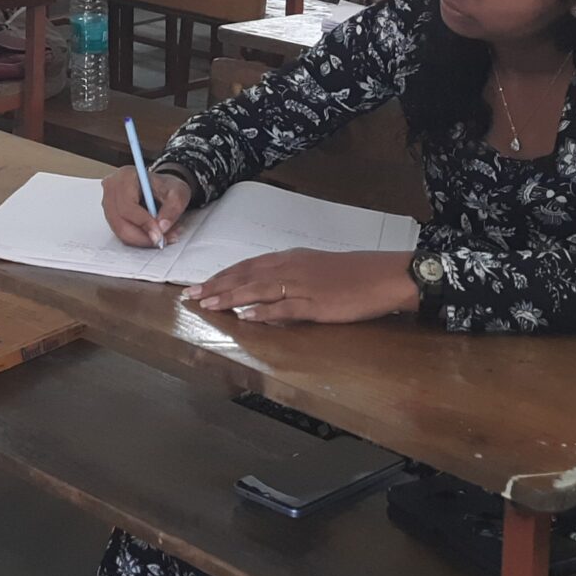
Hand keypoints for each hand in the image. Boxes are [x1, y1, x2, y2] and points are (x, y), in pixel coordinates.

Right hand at [102, 169, 191, 247]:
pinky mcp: (110, 215)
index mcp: (126, 177)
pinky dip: (138, 239)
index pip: (128, 205)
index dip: (143, 223)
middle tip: (162, 241)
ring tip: (162, 237)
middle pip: (120, 221)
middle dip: (142, 236)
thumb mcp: (178, 193)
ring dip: (141, 239)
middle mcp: (112, 189)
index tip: (158, 234)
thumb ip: (172, 209)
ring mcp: (108, 202)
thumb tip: (162, 227)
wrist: (161, 189)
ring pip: (119, 230)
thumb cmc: (166, 187)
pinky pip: (120, 233)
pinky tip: (153, 235)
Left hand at [183, 249, 420, 324]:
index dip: (222, 276)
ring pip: (259, 289)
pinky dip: (264, 312)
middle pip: (246, 275)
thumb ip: (290, 275)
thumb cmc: (353, 273)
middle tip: (190, 296)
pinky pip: (285, 308)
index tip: (200, 284)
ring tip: (208, 305)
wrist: (385, 275)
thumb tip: (266, 288)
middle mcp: (291, 268)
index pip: (247, 266)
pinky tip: (246, 317)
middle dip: (216, 286)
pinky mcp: (317, 304)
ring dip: (231, 297)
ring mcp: (303, 285)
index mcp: (291, 258)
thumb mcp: (316, 267)